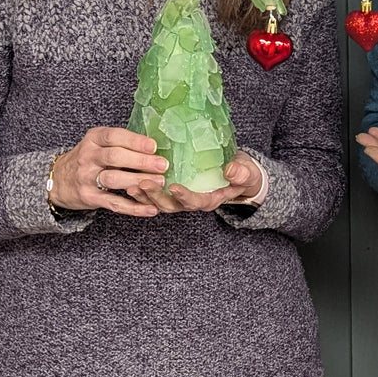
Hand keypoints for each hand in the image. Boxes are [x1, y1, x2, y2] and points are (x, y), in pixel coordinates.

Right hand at [49, 127, 169, 218]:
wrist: (57, 180)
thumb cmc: (88, 159)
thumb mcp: (97, 143)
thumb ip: (120, 143)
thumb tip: (155, 147)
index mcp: (93, 138)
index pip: (114, 136)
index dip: (135, 141)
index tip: (153, 146)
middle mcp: (88, 156)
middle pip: (115, 157)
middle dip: (140, 161)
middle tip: (162, 165)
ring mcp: (87, 177)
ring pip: (114, 179)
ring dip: (139, 181)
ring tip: (160, 182)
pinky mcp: (89, 197)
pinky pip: (114, 203)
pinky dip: (134, 208)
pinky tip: (150, 209)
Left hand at [134, 151, 265, 214]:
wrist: (238, 175)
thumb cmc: (242, 174)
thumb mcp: (247, 173)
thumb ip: (241, 174)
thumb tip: (230, 171)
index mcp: (210, 200)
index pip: (195, 202)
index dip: (184, 196)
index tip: (174, 186)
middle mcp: (192, 203)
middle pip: (171, 205)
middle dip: (156, 196)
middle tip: (143, 183)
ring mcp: (180, 199)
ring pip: (159, 203)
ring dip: (145, 195)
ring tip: (131, 185)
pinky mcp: (172, 192)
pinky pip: (154, 196)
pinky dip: (142, 192)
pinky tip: (130, 183)